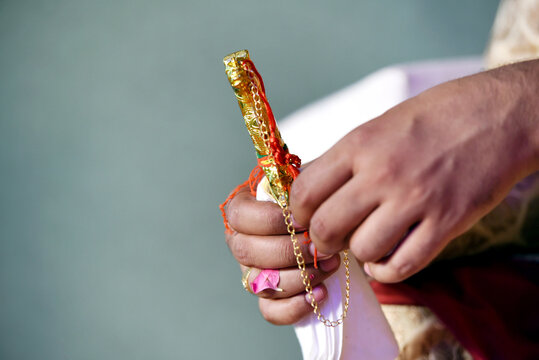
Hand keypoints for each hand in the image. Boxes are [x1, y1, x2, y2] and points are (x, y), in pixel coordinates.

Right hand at [224, 185, 340, 324]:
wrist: (331, 227)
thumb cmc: (314, 203)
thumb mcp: (308, 185)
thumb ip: (300, 186)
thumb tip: (306, 200)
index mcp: (243, 211)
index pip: (240, 216)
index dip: (270, 220)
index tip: (303, 221)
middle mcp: (241, 243)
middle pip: (248, 252)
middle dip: (290, 252)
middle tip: (322, 247)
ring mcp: (252, 272)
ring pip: (261, 284)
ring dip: (299, 277)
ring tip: (330, 265)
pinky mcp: (268, 298)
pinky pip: (270, 311)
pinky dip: (295, 307)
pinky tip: (319, 294)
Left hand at [290, 60, 538, 282]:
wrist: (495, 115)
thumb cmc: (430, 119)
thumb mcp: (376, 127)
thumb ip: (340, 161)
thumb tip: (305, 190)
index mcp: (359, 145)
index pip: (305, 193)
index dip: (298, 214)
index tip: (306, 218)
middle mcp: (382, 173)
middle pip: (327, 228)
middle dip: (321, 241)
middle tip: (331, 238)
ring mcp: (416, 200)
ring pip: (363, 250)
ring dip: (358, 253)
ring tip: (367, 241)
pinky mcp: (446, 222)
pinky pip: (402, 265)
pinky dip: (386, 271)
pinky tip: (385, 258)